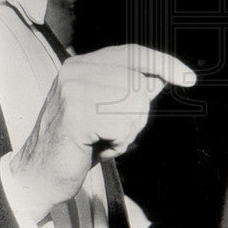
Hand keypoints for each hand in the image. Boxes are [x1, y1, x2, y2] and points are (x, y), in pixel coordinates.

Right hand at [8, 44, 195, 221]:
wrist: (39, 174)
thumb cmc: (77, 144)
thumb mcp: (107, 111)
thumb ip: (131, 91)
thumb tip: (162, 76)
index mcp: (83, 64)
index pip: (133, 53)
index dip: (163, 63)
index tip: (189, 77)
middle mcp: (76, 70)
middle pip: (138, 85)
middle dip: (136, 116)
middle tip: (110, 133)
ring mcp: (73, 90)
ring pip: (134, 106)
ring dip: (126, 132)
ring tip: (101, 140)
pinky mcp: (75, 114)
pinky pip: (122, 126)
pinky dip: (117, 144)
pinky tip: (95, 149)